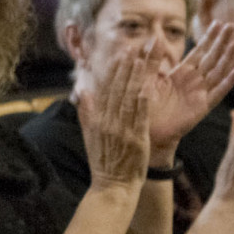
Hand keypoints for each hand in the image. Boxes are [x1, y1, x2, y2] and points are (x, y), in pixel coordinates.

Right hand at [76, 40, 152, 189]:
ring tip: (143, 58)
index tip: (120, 54)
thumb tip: (83, 91)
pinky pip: (140, 113)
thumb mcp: (89, 136)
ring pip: (129, 96)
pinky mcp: (135, 137)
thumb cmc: (103, 162)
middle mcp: (107, 121)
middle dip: (126, 66)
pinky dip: (144, 97)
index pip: (105, 89)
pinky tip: (150, 82)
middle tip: (133, 47)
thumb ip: (86, 112)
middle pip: (118, 88)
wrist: (112, 185)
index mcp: (97, 119)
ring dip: (137, 76)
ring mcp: (121, 128)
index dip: (113, 70)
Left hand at [147, 21, 233, 149]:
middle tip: (232, 25)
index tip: (218, 23)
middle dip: (221, 42)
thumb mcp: (145, 78)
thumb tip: (157, 37)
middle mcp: (194, 81)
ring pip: (218, 72)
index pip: (199, 51)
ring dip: (228, 58)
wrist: (144, 129)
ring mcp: (200, 93)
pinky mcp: (202, 107)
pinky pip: (217, 93)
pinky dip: (227, 83)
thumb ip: (153, 59)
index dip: (209, 38)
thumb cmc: (143, 105)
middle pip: (211, 58)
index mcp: (181, 72)